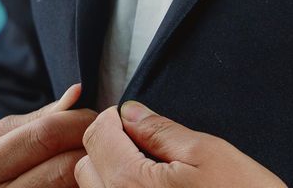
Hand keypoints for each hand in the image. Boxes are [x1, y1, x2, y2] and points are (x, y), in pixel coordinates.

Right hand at [0, 83, 97, 187]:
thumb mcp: (0, 139)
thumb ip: (41, 118)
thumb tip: (77, 92)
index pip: (46, 135)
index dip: (79, 122)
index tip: (96, 117)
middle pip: (62, 168)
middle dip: (90, 148)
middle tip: (105, 139)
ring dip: (90, 172)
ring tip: (97, 158)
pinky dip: (80, 186)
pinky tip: (84, 178)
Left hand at [76, 103, 286, 187]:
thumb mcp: (205, 153)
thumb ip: (161, 131)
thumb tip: (130, 112)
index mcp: (130, 185)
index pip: (96, 136)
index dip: (116, 118)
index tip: (138, 119)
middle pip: (87, 166)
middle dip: (109, 146)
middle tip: (145, 143)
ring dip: (112, 174)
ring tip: (151, 171)